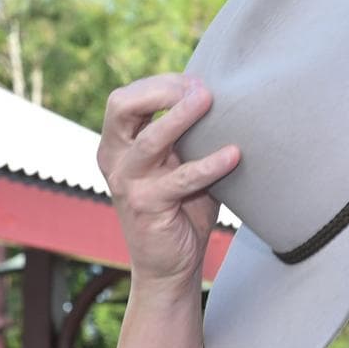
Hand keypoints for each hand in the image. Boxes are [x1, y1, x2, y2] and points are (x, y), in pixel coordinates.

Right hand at [97, 74, 239, 289]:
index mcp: (118, 144)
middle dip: (162, 90)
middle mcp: (114, 159)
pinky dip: (209, 165)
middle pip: (121, 106)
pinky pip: (181, 179)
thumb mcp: (181, 164)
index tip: (199, 81)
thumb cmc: (182, 209)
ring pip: (149, 140)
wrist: (170, 265)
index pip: (127, 97)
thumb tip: (229, 100)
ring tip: (210, 100)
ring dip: (181, 117)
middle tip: (202, 88)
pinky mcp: (147, 206)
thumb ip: (191, 136)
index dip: (161, 83)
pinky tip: (234, 154)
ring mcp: (127, 182)